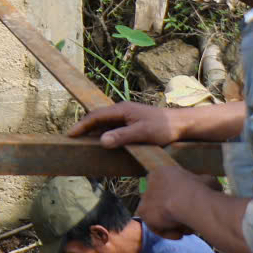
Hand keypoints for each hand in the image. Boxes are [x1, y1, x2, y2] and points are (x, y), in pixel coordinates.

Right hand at [69, 101, 183, 147]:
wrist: (182, 124)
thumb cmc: (164, 127)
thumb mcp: (143, 133)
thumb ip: (122, 136)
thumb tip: (101, 140)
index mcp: (121, 110)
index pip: (95, 116)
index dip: (81, 125)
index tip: (70, 135)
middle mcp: (121, 111)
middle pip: (97, 118)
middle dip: (83, 127)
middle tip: (71, 138)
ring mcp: (126, 117)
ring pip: (104, 123)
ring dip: (93, 131)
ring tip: (82, 142)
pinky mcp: (131, 123)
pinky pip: (112, 127)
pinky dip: (103, 134)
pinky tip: (102, 142)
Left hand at [137, 165, 208, 238]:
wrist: (189, 201)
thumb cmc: (201, 189)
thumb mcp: (208, 181)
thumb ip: (204, 184)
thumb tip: (211, 185)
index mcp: (164, 172)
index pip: (167, 186)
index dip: (180, 198)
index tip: (190, 207)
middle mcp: (151, 182)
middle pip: (163, 201)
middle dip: (176, 213)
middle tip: (188, 221)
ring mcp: (146, 197)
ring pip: (161, 214)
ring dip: (174, 223)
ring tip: (187, 229)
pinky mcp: (143, 211)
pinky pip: (155, 225)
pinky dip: (167, 232)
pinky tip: (179, 235)